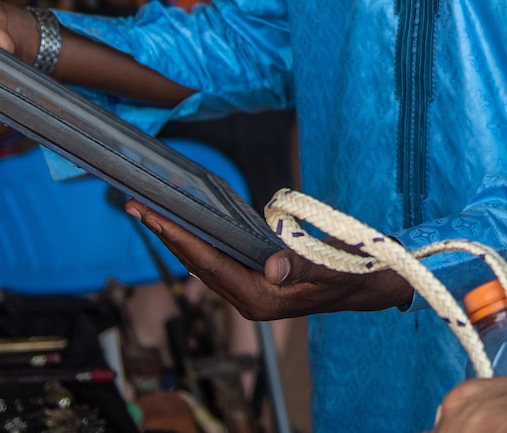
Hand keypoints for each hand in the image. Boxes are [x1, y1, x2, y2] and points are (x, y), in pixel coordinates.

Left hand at [125, 201, 412, 320]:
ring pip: (206, 260)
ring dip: (180, 236)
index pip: (211, 265)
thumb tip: (274, 267)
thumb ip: (301, 265)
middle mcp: (250, 297)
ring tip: (152, 212)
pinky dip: (202, 238)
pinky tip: (190, 221)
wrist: (370, 284)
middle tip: (137, 207)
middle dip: (167, 235)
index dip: (180, 240)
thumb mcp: (330, 267)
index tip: (154, 219)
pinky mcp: (259, 277)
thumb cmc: (351, 274)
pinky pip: (222, 257)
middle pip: (199, 263)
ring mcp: (253, 289)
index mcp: (261, 300)